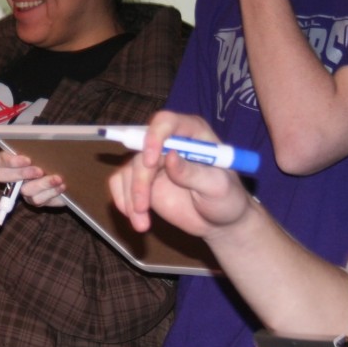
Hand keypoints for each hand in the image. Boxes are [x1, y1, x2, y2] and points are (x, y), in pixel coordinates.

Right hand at [0, 150, 65, 207]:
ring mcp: (23, 189)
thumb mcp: (44, 147)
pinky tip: (61, 185)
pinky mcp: (35, 199)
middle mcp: (13, 176)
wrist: (66, 169)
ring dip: (43, 184)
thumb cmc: (51, 154)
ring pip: (25, 190)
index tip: (28, 159)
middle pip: (3, 177)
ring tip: (57, 178)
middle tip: (39, 171)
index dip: (12, 161)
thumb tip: (40, 139)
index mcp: (11, 159)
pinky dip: (51, 192)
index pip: (2, 160)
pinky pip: (38, 199)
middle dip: (22, 173)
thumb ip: (37, 145)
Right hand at [108, 111, 252, 237]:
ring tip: (143, 224)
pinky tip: (137, 220)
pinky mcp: (143, 179)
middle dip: (139, 180)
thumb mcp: (217, 187)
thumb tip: (171, 157)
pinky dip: (123, 201)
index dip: (154, 137)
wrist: (220, 222)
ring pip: (128, 170)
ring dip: (131, 197)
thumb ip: (194, 173)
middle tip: (142, 206)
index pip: (166, 122)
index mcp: (192, 133)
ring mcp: (154, 161)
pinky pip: (120, 182)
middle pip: (141, 150)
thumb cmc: (227, 199)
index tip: (151, 162)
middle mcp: (169, 143)